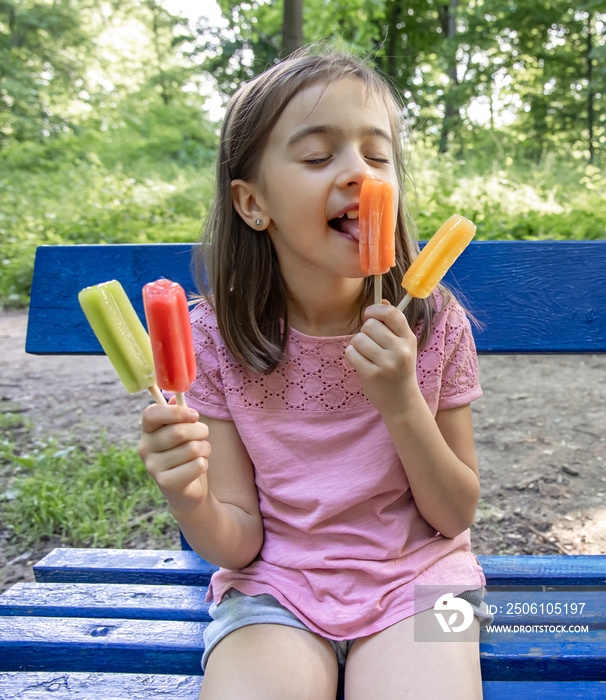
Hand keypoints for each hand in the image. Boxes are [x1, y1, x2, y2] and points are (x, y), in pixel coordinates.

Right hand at [138, 401, 211, 510]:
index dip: (176, 412)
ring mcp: (153, 467)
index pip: (151, 413)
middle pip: (178, 431)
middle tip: (203, 434)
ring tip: (201, 452)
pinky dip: (204, 464)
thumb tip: (175, 398)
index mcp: (148, 430)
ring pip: (191, 448)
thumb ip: (179, 412)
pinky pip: (196, 465)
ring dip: (205, 448)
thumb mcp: (183, 429)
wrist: (186, 489)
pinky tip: (198, 467)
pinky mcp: (166, 483)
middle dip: (200, 430)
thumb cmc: (186, 451)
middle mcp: (145, 448)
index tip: (195, 415)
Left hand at [345, 301, 418, 417]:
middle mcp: (400, 350)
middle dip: (364, 331)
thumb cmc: (399, 369)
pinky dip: (351, 356)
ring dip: (357, 345)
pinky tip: (360, 363)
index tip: (369, 316)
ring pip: (358, 339)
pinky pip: (351, 353)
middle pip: (370, 325)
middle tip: (369, 343)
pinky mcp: (372, 375)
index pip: (391, 312)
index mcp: (408, 338)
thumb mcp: (403, 346)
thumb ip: (393, 324)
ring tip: (366, 355)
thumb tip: (381, 300)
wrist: (402, 402)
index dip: (375, 310)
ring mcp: (387, 363)